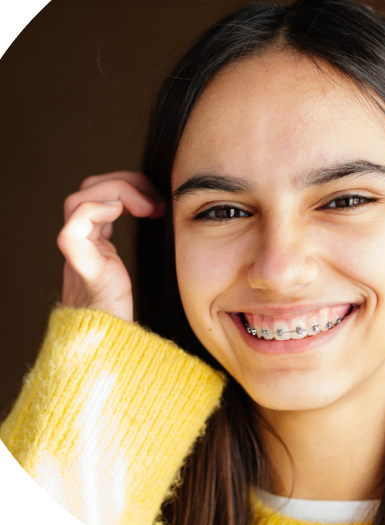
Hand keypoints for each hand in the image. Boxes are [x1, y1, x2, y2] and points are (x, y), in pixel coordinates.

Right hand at [57, 171, 164, 322]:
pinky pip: (72, 229)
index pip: (101, 194)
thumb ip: (149, 238)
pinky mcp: (83, 266)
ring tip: (149, 208)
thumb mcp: (147, 261)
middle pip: (88, 190)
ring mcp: (80, 253)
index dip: (128, 186)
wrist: (119, 340)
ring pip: (78, 201)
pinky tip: (121, 214)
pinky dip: (95, 211)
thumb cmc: (136, 305)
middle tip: (156, 201)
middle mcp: (84, 242)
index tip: (159, 202)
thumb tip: (173, 210)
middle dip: (123, 183)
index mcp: (97, 239)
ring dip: (116, 192)